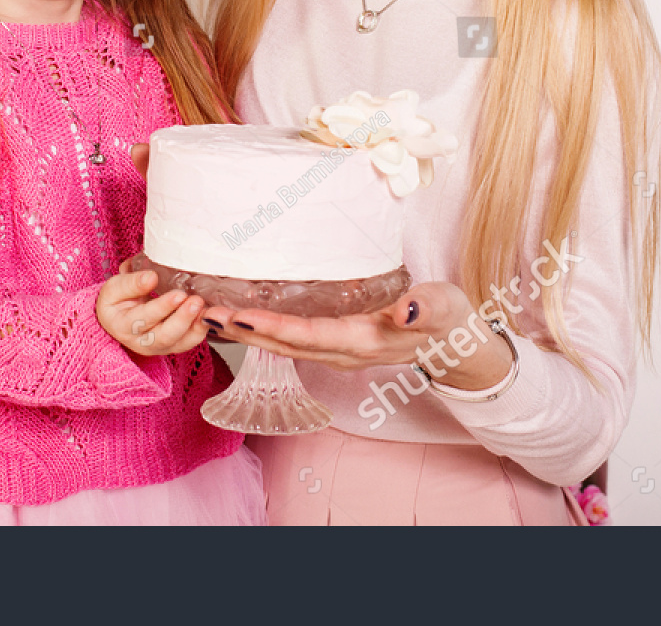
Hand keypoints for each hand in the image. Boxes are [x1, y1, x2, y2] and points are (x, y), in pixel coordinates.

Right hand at [97, 256, 208, 357]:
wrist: (119, 316)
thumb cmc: (116, 300)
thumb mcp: (114, 288)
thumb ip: (130, 283)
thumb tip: (151, 277)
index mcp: (122, 326)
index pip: (144, 319)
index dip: (162, 308)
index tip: (178, 294)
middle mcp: (141, 342)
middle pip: (164, 336)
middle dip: (183, 319)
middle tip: (196, 301)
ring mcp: (159, 346)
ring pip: (180, 342)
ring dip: (196, 326)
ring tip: (207, 309)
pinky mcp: (173, 345)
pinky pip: (190, 341)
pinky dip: (202, 329)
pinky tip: (210, 315)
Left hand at [200, 280, 512, 388]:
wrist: (456, 341)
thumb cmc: (449, 320)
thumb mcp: (445, 309)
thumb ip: (426, 309)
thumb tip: (407, 312)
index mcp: (363, 342)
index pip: (307, 335)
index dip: (271, 326)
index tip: (236, 314)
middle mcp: (343, 352)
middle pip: (283, 344)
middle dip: (242, 331)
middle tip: (203, 313)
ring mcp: (337, 352)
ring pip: (283, 345)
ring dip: (246, 332)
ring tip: (210, 315)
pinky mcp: (335, 343)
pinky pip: (291, 340)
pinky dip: (263, 329)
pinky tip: (243, 315)